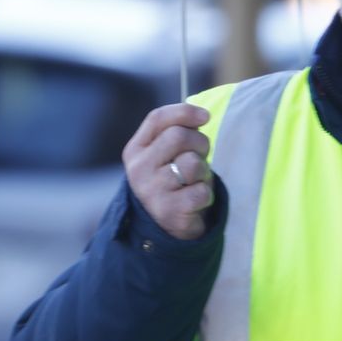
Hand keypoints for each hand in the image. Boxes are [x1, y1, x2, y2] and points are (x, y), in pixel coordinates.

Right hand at [123, 103, 214, 240]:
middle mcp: (139, 169)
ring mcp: (152, 191)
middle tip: (202, 156)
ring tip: (196, 181)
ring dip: (204, 171)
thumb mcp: (162, 156)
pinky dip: (206, 194)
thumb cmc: (169, 183)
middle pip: (178, 136)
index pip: (157, 119)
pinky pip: (202, 190)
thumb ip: (174, 134)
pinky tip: (196, 200)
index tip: (205, 116)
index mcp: (135, 150)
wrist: (163, 228)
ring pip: (192, 163)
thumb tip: (199, 116)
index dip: (184, 112)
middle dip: (200, 143)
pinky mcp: (170, 211)